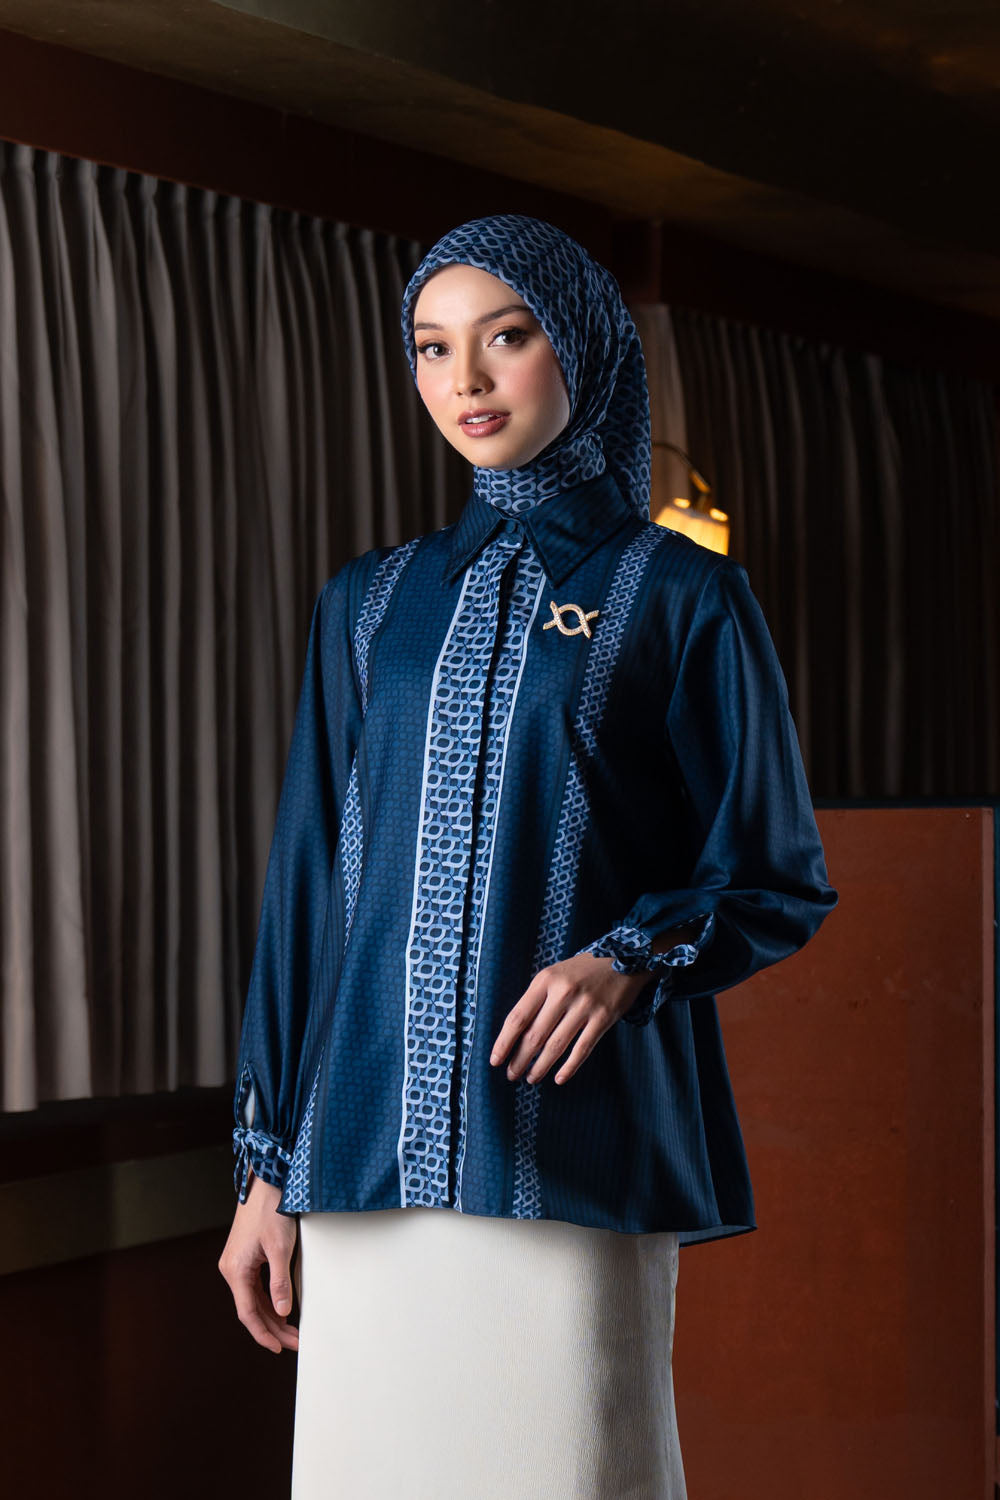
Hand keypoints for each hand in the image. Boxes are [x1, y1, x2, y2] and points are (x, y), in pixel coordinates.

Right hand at [219, 1175, 299, 1352]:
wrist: (265, 1181)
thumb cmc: (271, 1209)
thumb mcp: (280, 1248)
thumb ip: (280, 1282)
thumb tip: (283, 1312)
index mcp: (236, 1270)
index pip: (248, 1313)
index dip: (264, 1334)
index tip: (280, 1348)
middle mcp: (231, 1269)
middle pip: (251, 1309)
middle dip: (273, 1328)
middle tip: (295, 1342)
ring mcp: (237, 1263)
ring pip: (253, 1299)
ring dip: (271, 1316)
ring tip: (292, 1331)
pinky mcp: (244, 1256)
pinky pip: (254, 1286)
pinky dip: (268, 1300)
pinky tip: (281, 1309)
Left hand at [489, 953, 651, 1086]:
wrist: (625, 958)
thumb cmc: (582, 971)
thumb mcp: (555, 975)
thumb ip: (537, 999)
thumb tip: (516, 1036)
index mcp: (546, 980)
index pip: (518, 1017)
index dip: (504, 1042)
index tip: (495, 1060)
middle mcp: (564, 992)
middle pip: (535, 1035)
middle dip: (520, 1060)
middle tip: (511, 1074)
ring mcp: (585, 1006)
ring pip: (556, 1046)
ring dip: (540, 1067)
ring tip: (531, 1078)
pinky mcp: (604, 1018)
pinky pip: (582, 1049)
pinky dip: (569, 1067)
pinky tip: (559, 1078)